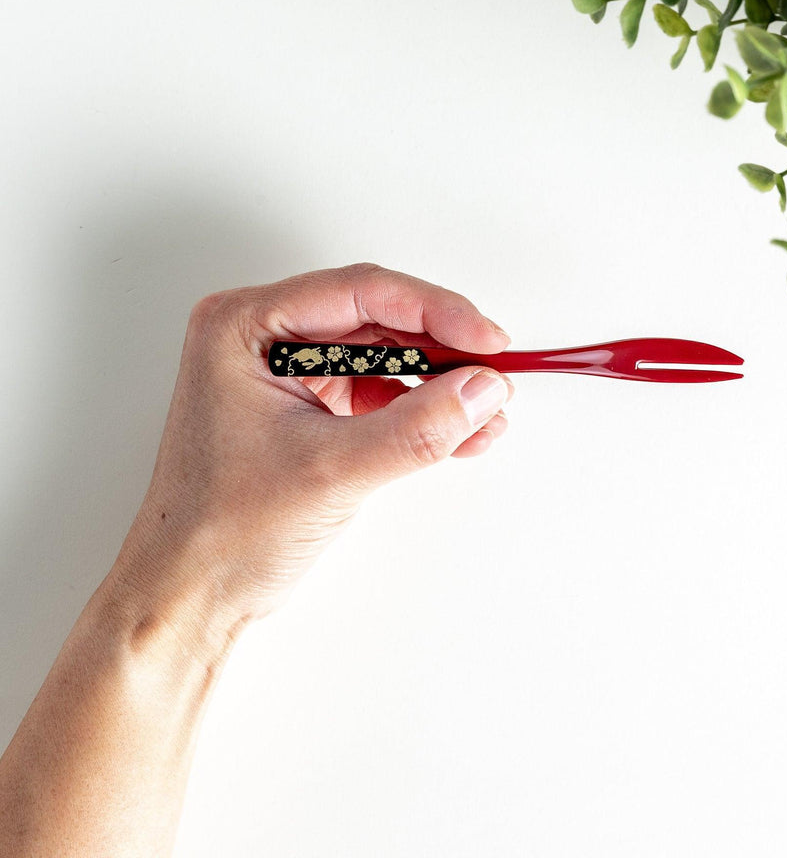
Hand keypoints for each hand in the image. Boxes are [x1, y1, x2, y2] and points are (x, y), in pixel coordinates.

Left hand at [109, 263, 512, 655]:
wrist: (192, 593)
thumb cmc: (222, 530)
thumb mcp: (332, 470)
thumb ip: (417, 427)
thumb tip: (483, 388)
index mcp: (244, 325)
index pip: (360, 293)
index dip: (436, 312)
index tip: (487, 340)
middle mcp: (264, 337)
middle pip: (378, 319)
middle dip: (442, 350)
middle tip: (494, 375)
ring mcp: (287, 372)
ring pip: (384, 357)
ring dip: (438, 385)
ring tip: (486, 413)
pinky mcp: (308, 406)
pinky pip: (379, 392)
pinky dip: (420, 411)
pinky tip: (460, 432)